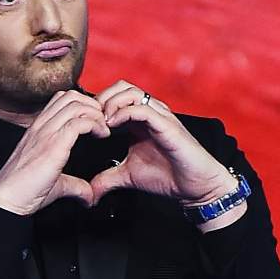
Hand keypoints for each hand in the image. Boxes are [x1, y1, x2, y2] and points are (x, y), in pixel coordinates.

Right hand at [0, 89, 110, 214]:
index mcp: (38, 130)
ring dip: (95, 113)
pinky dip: (95, 125)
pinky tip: (101, 136)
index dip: (83, 106)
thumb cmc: (24, 191)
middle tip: (103, 123)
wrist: (9, 200)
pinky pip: (79, 122)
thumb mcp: (55, 183)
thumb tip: (88, 194)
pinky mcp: (54, 144)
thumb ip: (74, 184)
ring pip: (76, 104)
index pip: (61, 101)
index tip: (96, 123)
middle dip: (92, 105)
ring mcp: (46, 133)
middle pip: (70, 96)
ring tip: (103, 129)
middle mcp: (41, 127)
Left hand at [90, 81, 238, 209]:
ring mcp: (160, 117)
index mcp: (138, 120)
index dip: (96, 106)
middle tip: (91, 120)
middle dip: (101, 99)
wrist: (194, 188)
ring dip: (110, 103)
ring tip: (101, 123)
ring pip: (131, 91)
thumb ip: (106, 179)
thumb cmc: (167, 177)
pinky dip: (124, 113)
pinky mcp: (168, 126)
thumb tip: (89, 192)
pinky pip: (144, 108)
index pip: (115, 96)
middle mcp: (149, 113)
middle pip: (121, 86)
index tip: (85, 125)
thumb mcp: (127, 176)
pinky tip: (112, 126)